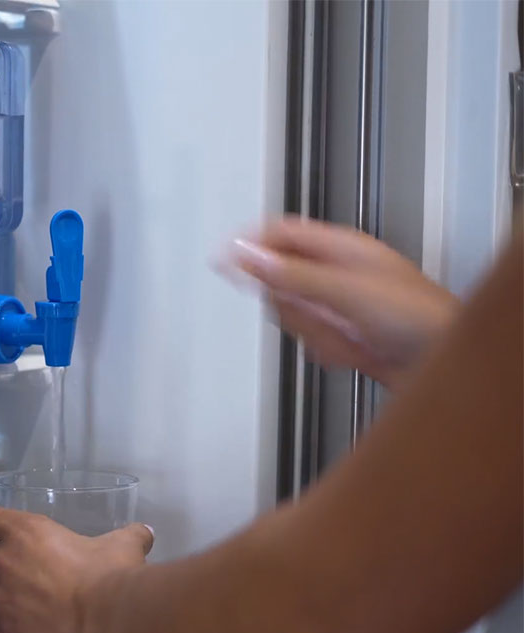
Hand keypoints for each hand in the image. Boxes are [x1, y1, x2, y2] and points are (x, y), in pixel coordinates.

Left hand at [0, 504, 153, 632]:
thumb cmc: (112, 574)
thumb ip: (129, 536)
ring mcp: (0, 597)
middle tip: (3, 567)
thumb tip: (144, 533)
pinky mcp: (6, 629)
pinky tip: (5, 622)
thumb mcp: (122, 545)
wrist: (108, 619)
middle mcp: (3, 561)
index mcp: (24, 530)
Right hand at [227, 217, 458, 387]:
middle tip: (311, 313)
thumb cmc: (416, 317)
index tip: (222, 261)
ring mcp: (338, 305)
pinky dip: (324, 348)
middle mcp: (336, 273)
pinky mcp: (342, 334)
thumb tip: (246, 255)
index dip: (249, 245)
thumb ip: (290, 274)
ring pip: (292, 314)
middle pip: (279, 279)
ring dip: (310, 330)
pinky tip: (349, 350)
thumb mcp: (343, 290)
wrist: (444, 364)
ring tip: (341, 334)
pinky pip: (309, 339)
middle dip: (290, 304)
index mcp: (340, 247)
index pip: (279, 233)